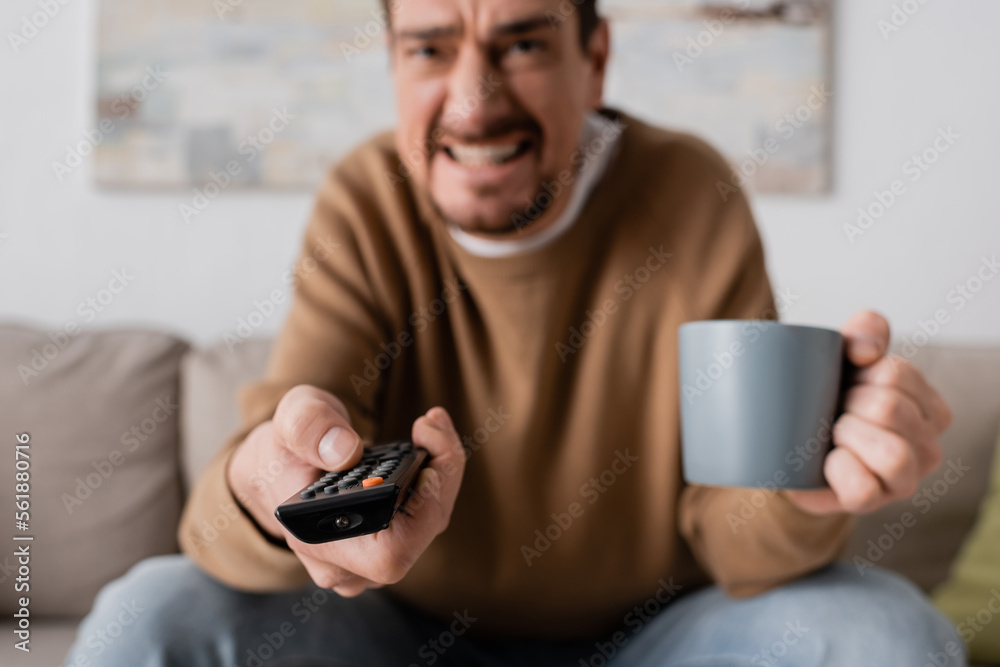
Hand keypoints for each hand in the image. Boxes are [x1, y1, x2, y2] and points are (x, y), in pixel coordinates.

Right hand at [227, 385, 466, 594]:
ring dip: (443, 472)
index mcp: (317, 542)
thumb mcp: (290, 420)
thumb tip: (345, 452)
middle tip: (430, 426)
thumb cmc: (285, 449)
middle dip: (440, 477)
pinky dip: (437, 476)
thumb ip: (308, 429)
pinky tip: (430, 438)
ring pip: (430, 524)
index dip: (421, 515)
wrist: (281, 469)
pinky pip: (428, 516)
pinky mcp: (390, 544)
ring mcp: (370, 560)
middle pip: (421, 534)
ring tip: (431, 425)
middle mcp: (348, 564)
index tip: (427, 468)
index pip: (390, 551)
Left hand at [782, 311, 952, 515]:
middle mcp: (928, 444)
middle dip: (847, 404)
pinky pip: (864, 487)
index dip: (856, 374)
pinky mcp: (875, 502)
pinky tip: (829, 462)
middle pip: (889, 408)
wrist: (786, 444)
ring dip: (847, 436)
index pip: (895, 372)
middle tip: (833, 411)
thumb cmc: (824, 399)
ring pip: (891, 453)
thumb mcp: (841, 355)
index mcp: (929, 405)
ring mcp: (907, 478)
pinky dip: (838, 471)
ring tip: (833, 436)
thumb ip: (865, 332)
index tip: (845, 383)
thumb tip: (867, 351)